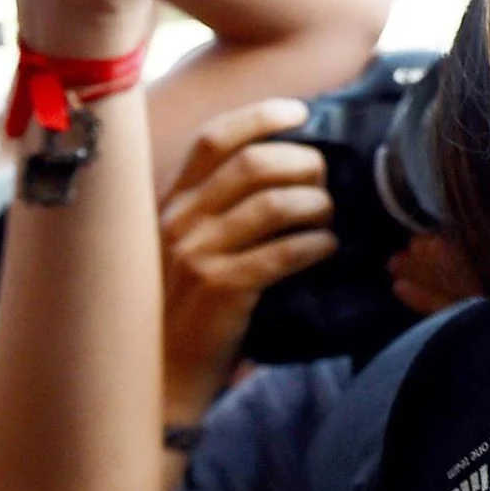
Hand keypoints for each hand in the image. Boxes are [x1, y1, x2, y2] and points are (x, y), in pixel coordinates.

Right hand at [155, 98, 335, 417]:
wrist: (159, 379)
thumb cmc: (180, 313)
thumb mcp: (183, 251)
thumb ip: (215, 213)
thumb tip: (281, 176)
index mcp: (170, 205)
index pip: (214, 139)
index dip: (260, 116)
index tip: (300, 111)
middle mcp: (179, 221)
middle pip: (255, 164)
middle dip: (305, 163)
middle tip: (327, 181)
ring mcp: (198, 254)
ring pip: (275, 204)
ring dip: (318, 205)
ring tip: (331, 218)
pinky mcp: (222, 288)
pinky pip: (284, 252)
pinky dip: (316, 244)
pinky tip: (328, 248)